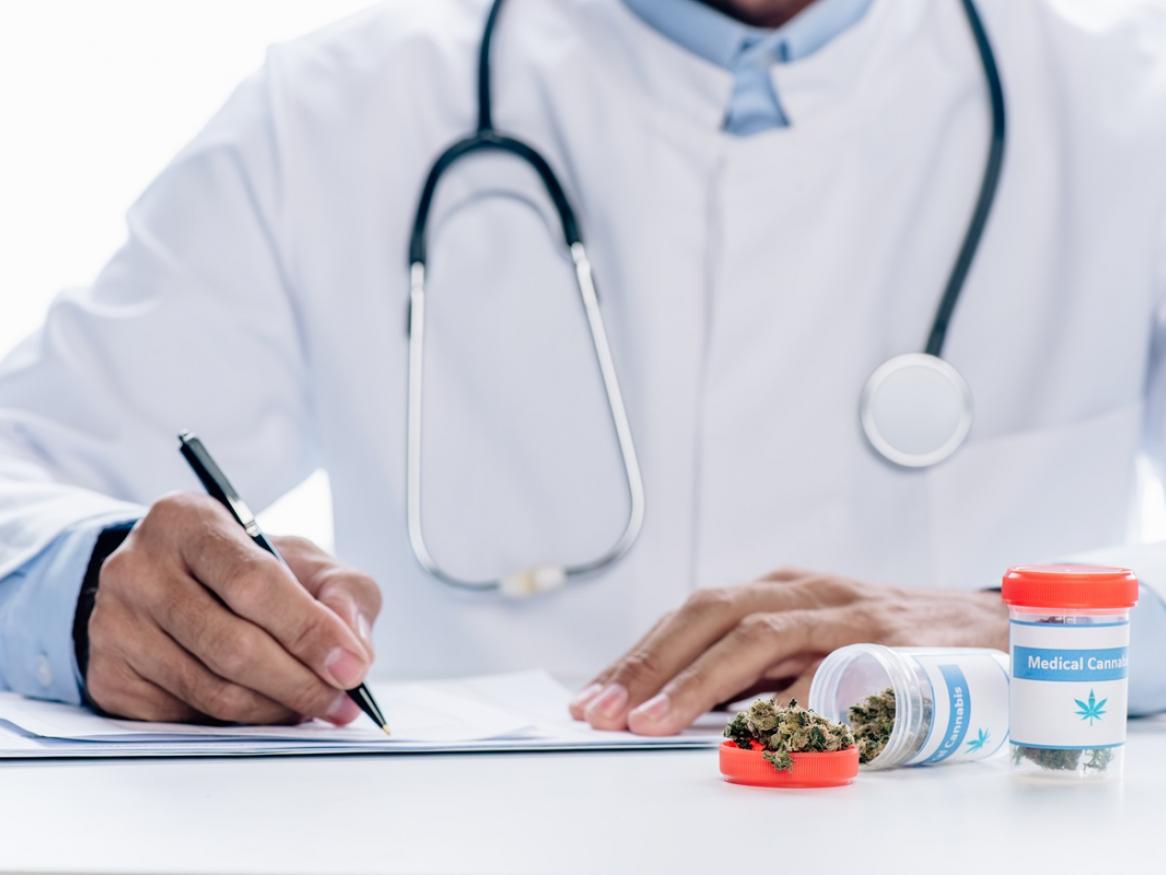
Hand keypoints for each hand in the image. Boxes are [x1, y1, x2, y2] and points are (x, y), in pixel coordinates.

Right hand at [85, 492, 381, 724]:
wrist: (174, 582)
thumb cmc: (247, 569)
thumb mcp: (303, 559)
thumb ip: (344, 591)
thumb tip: (352, 645)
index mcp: (188, 521)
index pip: (254, 583)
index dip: (309, 631)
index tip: (352, 667)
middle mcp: (138, 569)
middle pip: (231, 645)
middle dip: (300, 683)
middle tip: (342, 703)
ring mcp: (114, 625)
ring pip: (211, 691)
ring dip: (274, 709)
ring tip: (310, 705)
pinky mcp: (108, 676)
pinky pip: (186, 717)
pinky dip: (236, 722)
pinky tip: (262, 705)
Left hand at [570, 568, 1007, 735]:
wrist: (990, 629)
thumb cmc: (892, 644)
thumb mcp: (815, 645)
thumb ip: (759, 671)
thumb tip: (683, 709)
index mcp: (779, 590)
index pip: (691, 615)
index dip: (637, 655)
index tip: (591, 698)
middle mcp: (805, 590)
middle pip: (710, 613)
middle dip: (648, 664)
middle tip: (602, 711)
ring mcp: (844, 611)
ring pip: (756, 634)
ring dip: (696, 681)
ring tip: (651, 722)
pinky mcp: (887, 640)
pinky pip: (826, 671)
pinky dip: (784, 703)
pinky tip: (747, 733)